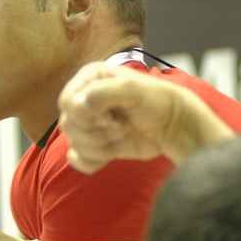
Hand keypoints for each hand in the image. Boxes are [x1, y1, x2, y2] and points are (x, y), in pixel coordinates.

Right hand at [58, 62, 217, 172]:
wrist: (173, 126)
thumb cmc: (157, 101)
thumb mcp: (134, 90)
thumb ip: (103, 92)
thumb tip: (79, 104)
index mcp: (89, 79)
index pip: (67, 101)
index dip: (87, 113)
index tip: (113, 114)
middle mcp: (83, 99)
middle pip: (68, 124)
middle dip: (97, 131)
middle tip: (122, 125)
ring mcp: (86, 123)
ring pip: (74, 143)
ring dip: (101, 145)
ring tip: (123, 134)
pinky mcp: (91, 144)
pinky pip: (76, 159)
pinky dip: (92, 161)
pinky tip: (110, 154)